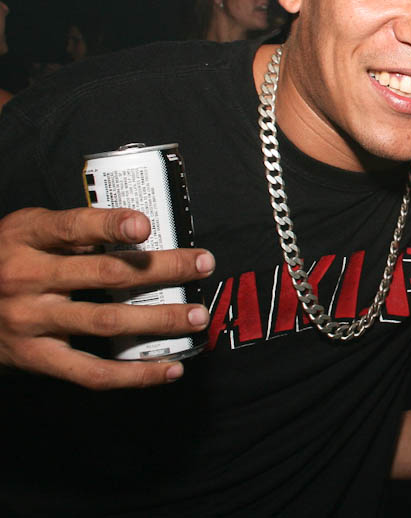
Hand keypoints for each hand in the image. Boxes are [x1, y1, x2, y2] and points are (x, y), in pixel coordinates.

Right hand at [0, 207, 213, 388]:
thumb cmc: (5, 258)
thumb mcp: (27, 231)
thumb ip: (74, 232)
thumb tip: (141, 231)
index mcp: (26, 237)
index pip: (73, 228)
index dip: (110, 225)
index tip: (146, 225)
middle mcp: (26, 278)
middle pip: (104, 274)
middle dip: (161, 269)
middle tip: (202, 265)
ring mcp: (30, 321)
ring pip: (105, 322)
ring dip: (158, 320)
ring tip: (195, 317)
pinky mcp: (35, 358)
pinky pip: (91, 372)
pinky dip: (135, 374)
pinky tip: (169, 368)